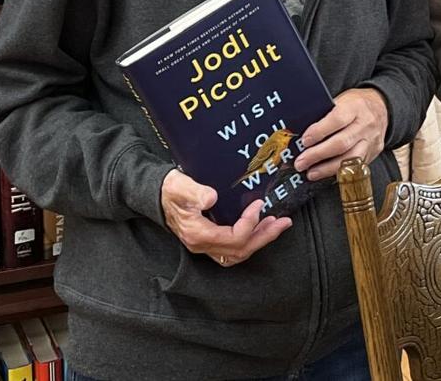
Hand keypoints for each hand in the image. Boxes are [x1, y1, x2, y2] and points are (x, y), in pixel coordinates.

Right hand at [160, 167, 290, 266]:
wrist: (156, 194)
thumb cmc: (169, 190)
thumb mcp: (180, 186)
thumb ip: (196, 192)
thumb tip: (212, 198)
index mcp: (198, 234)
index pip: (232, 238)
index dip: (250, 223)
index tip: (259, 203)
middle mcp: (202, 245)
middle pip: (240, 251)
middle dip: (264, 237)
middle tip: (284, 223)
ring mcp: (205, 245)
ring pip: (237, 253)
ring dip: (260, 239)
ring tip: (277, 225)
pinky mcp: (209, 240)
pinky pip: (232, 248)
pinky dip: (250, 239)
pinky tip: (260, 227)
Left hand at [294, 87, 389, 180]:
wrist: (382, 107)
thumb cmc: (356, 104)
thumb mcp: (341, 100)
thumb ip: (324, 114)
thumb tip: (300, 131)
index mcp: (355, 107)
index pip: (337, 120)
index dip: (319, 131)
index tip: (304, 141)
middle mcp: (365, 124)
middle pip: (341, 143)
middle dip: (318, 155)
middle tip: (301, 162)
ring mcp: (371, 140)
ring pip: (349, 159)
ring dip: (327, 168)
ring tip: (311, 172)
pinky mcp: (373, 153)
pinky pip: (356, 166)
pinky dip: (338, 172)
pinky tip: (326, 173)